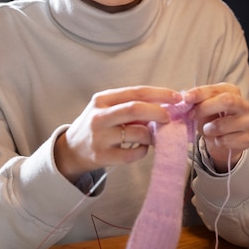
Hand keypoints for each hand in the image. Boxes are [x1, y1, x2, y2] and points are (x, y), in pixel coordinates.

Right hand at [55, 86, 182, 182]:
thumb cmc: (98, 125)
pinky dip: (143, 151)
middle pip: (136, 109)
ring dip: (151, 135)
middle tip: (169, 118)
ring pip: (137, 133)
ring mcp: (100, 137)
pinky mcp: (102, 156)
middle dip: (158, 112)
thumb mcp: (107, 108)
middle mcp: (100, 116)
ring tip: (153, 136)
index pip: (136, 92)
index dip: (160, 94)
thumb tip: (166, 104)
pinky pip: (132, 154)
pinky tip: (141, 148)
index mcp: (102, 99)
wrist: (71, 149)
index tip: (177, 97)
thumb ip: (130, 104)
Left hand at [184, 83, 248, 172]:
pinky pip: (226, 141)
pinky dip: (216, 141)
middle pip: (226, 101)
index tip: (186, 98)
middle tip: (191, 115)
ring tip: (208, 130)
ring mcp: (248, 122)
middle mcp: (244, 105)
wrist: (222, 142)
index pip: (216, 89)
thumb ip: (196, 102)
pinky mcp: (248, 138)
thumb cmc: (212, 121)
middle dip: (204, 108)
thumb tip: (186, 99)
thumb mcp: (203, 109)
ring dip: (208, 129)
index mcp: (232, 92)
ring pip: (223, 124)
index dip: (200, 93)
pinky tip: (218, 140)